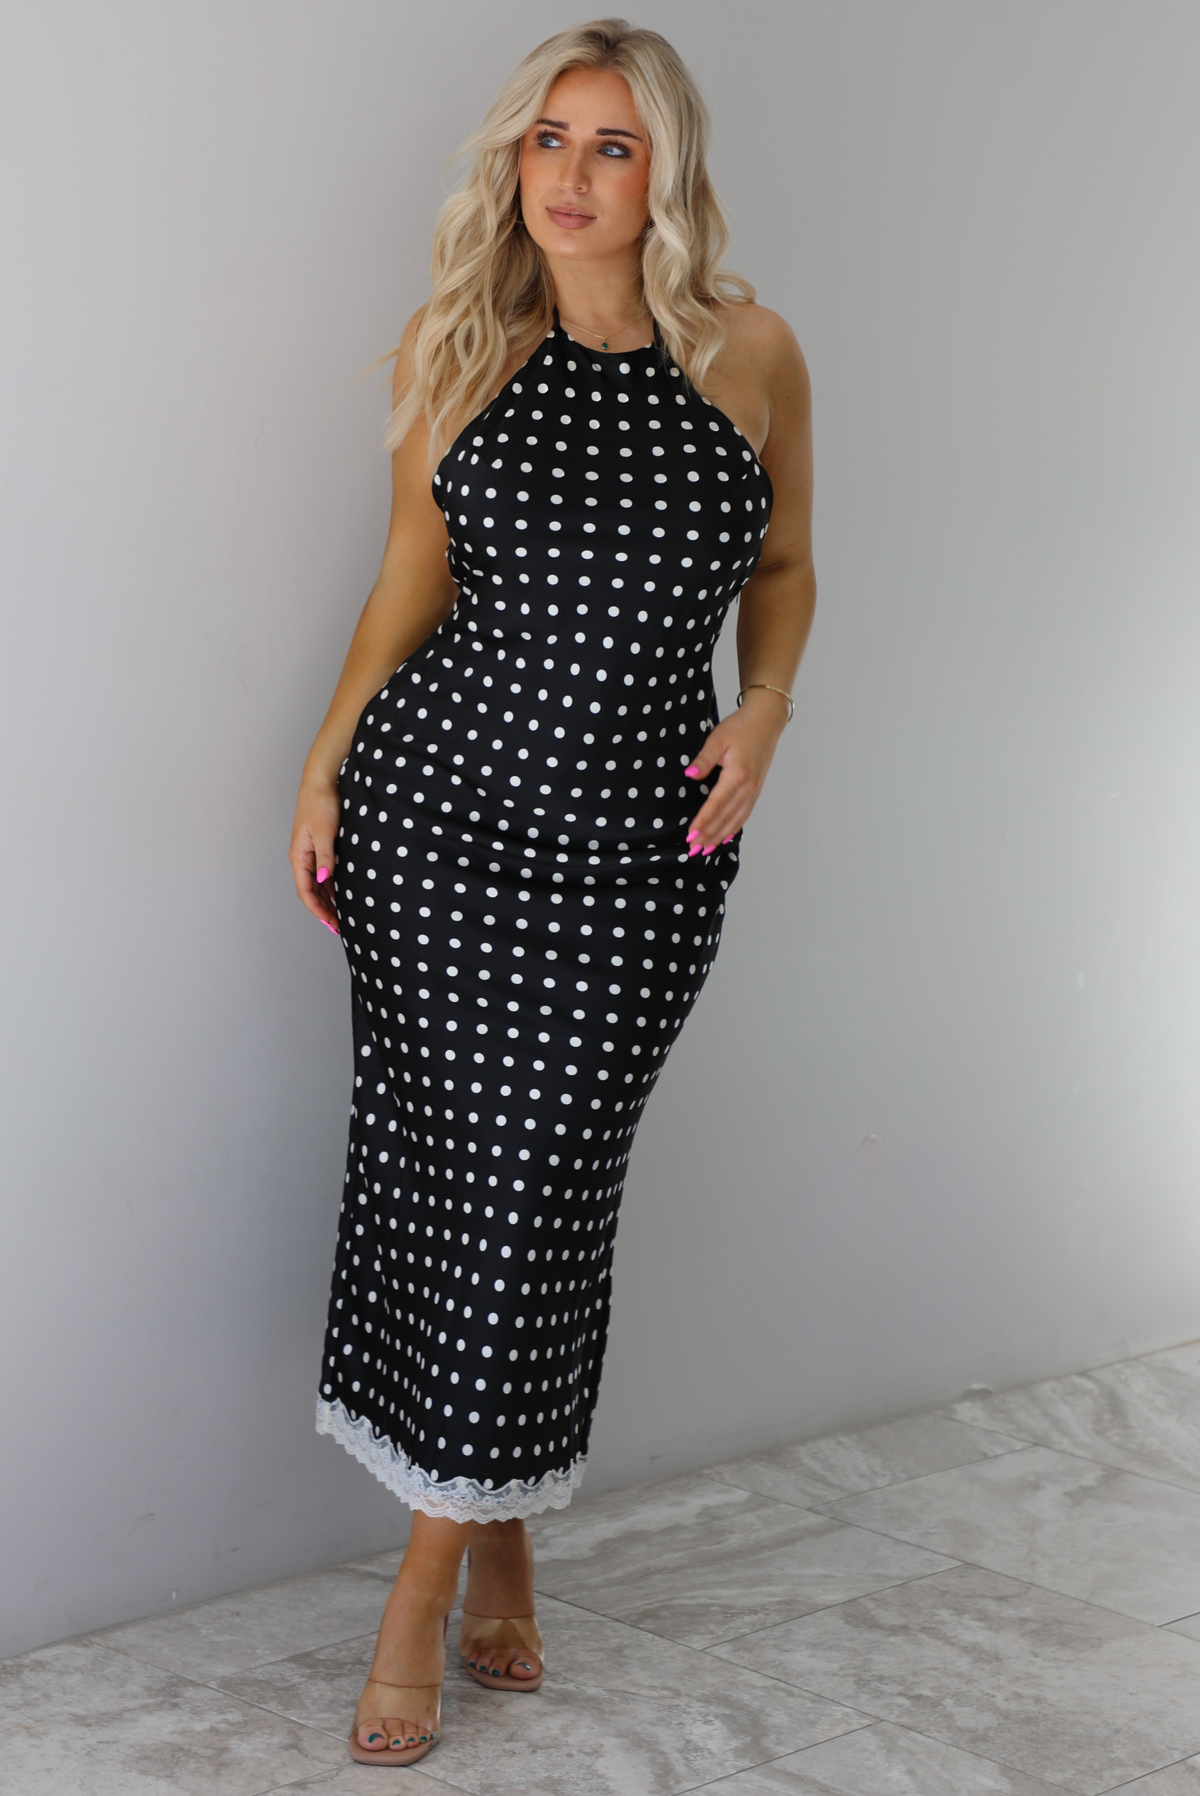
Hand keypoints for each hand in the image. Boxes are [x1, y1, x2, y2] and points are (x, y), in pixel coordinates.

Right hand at [289, 774, 341, 933]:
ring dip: (326, 901)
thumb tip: (324, 880)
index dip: (317, 909)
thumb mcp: (325, 832)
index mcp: (299, 856)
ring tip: (339, 916)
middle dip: (322, 910)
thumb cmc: (320, 805)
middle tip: (338, 926)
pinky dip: (329, 887)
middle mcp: (301, 858)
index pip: (305, 891)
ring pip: (316, 885)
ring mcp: (309, 854)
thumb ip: (325, 857)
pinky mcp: (318, 848)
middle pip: (310, 892)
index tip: (330, 923)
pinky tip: (339, 895)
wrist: (321, 784)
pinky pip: (322, 874)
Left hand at [683, 688, 788, 853]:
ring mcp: (754, 791)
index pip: (716, 805)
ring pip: (736, 820)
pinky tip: (725, 838)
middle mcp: (748, 788)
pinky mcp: (756, 790)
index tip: (690, 836)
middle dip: (708, 836)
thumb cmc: (740, 727)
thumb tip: (690, 775)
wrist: (765, 721)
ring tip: (706, 849)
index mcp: (737, 776)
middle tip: (693, 850)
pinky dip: (734, 829)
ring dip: (720, 837)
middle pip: (725, 818)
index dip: (702, 822)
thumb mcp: (718, 739)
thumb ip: (704, 759)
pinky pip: (744, 815)